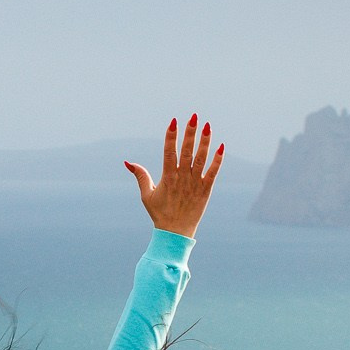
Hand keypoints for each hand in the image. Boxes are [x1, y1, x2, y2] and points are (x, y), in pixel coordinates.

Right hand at [123, 116, 223, 238]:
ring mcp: (194, 183)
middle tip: (193, 116)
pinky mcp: (205, 189)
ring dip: (205, 141)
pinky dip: (218, 160)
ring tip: (207, 126)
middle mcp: (182, 177)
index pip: (169, 152)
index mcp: (167, 177)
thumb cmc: (159, 213)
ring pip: (201, 158)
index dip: (171, 136)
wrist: (175, 233)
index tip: (173, 121)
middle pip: (186, 151)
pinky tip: (221, 146)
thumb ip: (140, 176)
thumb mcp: (146, 194)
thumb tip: (128, 162)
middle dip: (189, 133)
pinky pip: (213, 172)